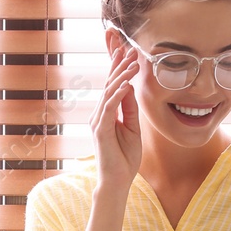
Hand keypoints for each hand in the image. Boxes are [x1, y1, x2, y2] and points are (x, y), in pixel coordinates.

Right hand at [91, 38, 141, 190]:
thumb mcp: (132, 128)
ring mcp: (98, 121)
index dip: (118, 69)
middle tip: (130, 50)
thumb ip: (130, 108)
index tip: (127, 52)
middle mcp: (98, 114)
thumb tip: (130, 87)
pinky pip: (109, 108)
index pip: (112, 87)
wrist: (117, 181)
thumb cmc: (124, 157)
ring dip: (122, 76)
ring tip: (133, 63)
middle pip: (109, 85)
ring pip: (109, 93)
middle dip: (119, 66)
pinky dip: (118, 94)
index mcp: (106, 113)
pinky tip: (126, 84)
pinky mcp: (100, 130)